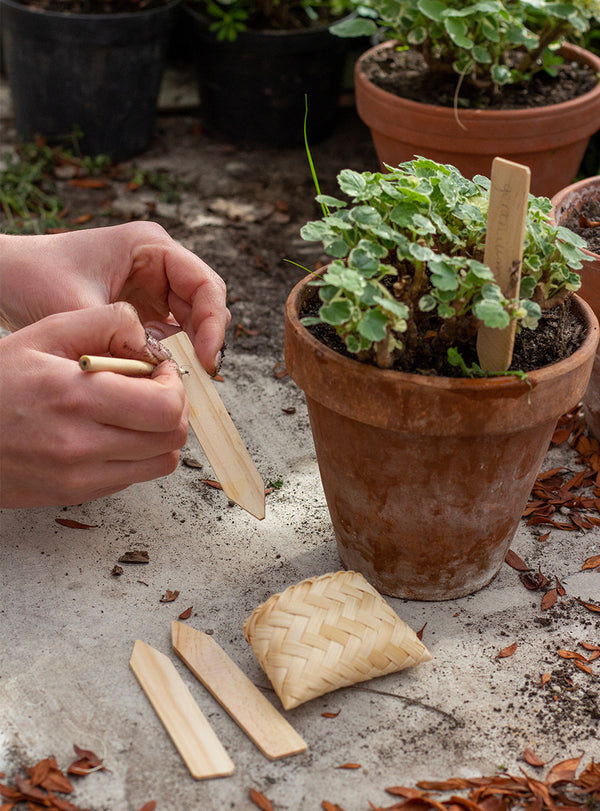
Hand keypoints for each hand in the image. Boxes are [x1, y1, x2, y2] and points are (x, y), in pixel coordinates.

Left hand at [0, 222, 229, 373]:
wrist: (6, 278)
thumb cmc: (35, 278)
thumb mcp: (78, 308)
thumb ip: (120, 338)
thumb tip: (159, 371)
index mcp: (150, 246)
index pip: (204, 285)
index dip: (213, 323)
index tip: (206, 359)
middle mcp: (158, 264)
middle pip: (205, 304)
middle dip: (205, 340)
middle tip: (199, 377)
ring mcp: (152, 286)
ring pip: (192, 322)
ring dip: (190, 350)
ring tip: (182, 380)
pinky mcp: (144, 308)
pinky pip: (171, 333)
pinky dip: (171, 355)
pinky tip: (163, 376)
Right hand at [0, 302, 188, 507]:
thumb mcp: (43, 333)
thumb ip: (103, 321)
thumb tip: (150, 334)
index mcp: (76, 397)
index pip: (165, 407)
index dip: (175, 386)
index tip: (160, 372)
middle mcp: (81, 444)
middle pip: (172, 438)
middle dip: (174, 409)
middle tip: (153, 391)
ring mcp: (79, 476)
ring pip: (161, 463)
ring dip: (160, 436)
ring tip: (135, 413)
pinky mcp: (76, 493)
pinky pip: (134, 477)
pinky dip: (137, 455)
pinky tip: (112, 432)